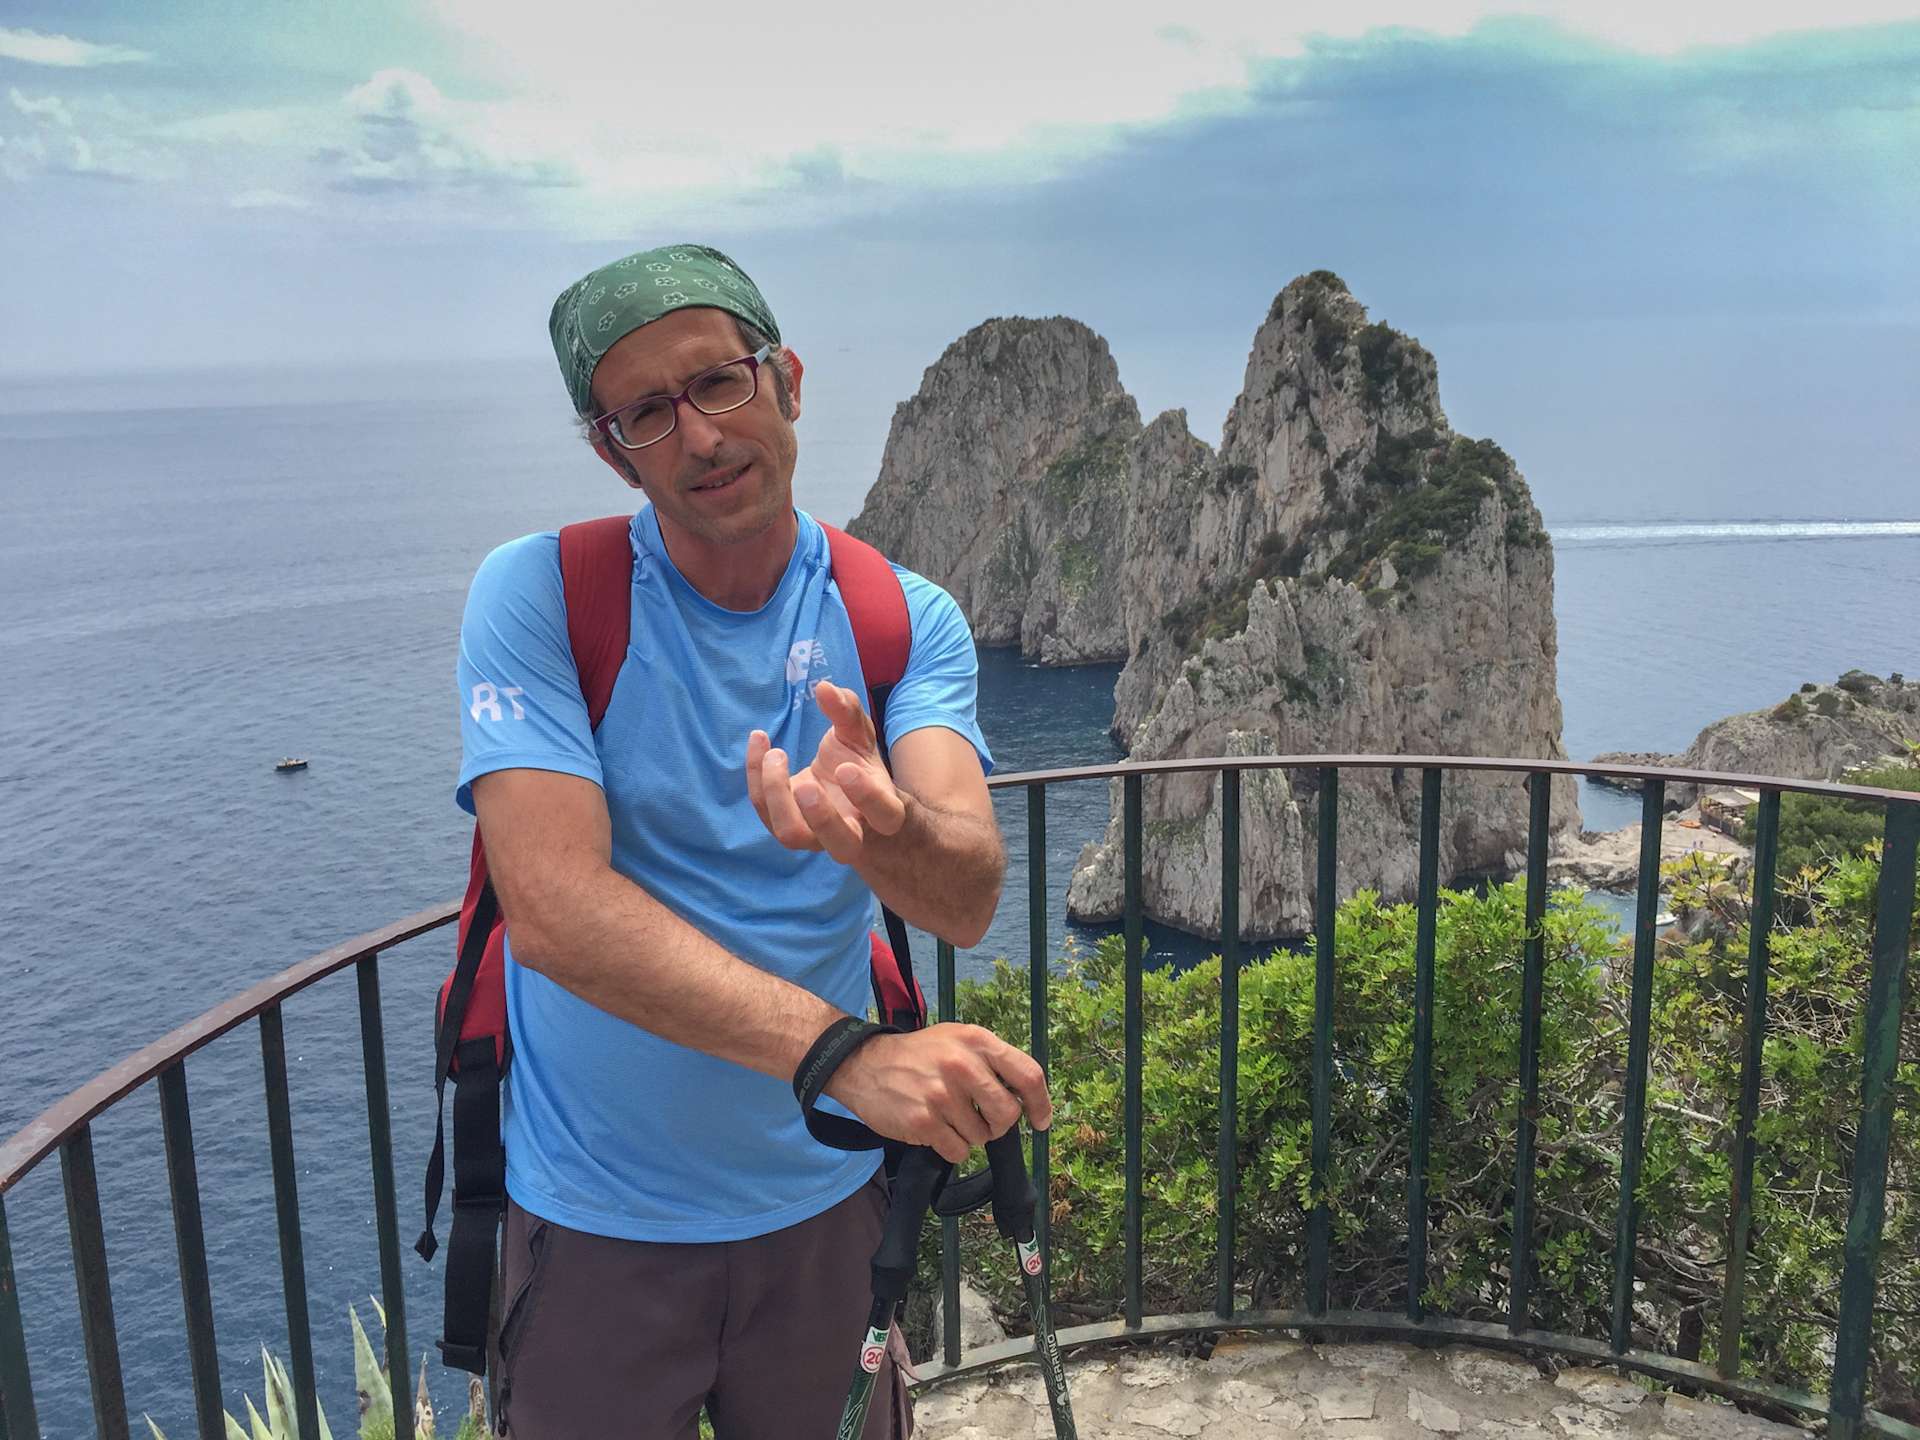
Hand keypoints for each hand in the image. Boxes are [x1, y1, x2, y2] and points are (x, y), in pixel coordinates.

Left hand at [746, 682, 908, 861]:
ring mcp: (815, 835)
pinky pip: (764, 809)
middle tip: (806, 786)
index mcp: (881, 809)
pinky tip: (760, 741)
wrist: (839, 791)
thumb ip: (847, 711)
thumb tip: (824, 688)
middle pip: (840, 844)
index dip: (867, 796)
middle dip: (820, 817)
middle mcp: (851, 831)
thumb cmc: (856, 762)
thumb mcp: (858, 734)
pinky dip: (757, 775)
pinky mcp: (785, 824)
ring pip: (792, 834)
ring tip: (776, 753)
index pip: (884, 814)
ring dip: (777, 796)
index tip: (845, 767)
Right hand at [824, 1024, 1052, 1165]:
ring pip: (982, 1137)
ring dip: (969, 1135)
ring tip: (947, 1116)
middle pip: (1008, 1114)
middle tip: (981, 1119)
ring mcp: (942, 1095)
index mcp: (977, 1041)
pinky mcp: (923, 1122)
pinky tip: (934, 1128)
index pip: (1028, 1075)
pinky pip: (958, 1151)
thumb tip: (1026, 1097)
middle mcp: (962, 1065)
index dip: (1040, 1103)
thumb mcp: (957, 1039)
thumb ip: (991, 1060)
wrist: (864, 1064)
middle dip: (998, 1125)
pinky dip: (950, 1147)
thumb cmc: (919, 1054)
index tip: (1041, 1120)